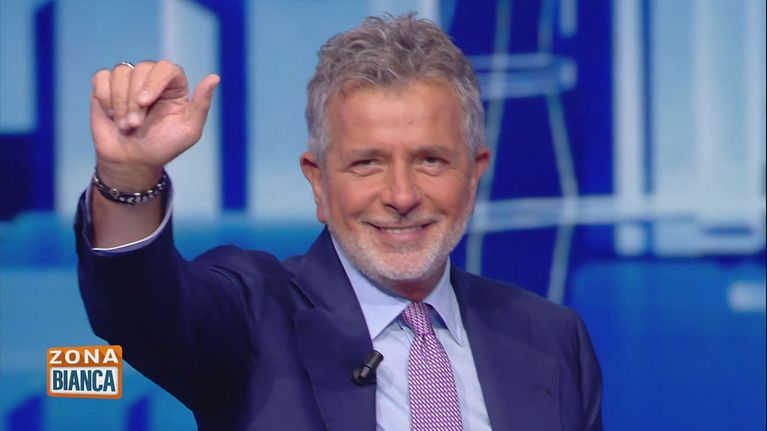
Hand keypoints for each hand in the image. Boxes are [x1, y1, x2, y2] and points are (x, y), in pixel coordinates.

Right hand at [90, 60, 218, 189]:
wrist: (132, 161)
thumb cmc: (163, 147)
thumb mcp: (189, 130)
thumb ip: (202, 104)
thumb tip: (215, 77)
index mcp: (174, 86)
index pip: (166, 68)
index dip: (154, 82)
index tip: (144, 102)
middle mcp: (152, 79)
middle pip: (141, 69)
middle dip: (135, 100)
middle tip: (135, 125)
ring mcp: (129, 81)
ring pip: (121, 72)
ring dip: (120, 103)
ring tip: (126, 125)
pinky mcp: (107, 86)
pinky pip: (102, 78)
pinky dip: (105, 97)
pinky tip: (112, 114)